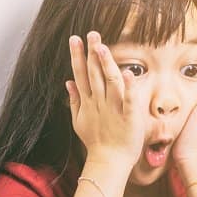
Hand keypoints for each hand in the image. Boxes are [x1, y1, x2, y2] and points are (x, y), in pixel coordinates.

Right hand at [66, 31, 144, 166]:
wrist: (109, 162)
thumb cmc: (96, 142)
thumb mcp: (79, 121)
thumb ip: (74, 100)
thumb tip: (67, 82)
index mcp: (88, 102)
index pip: (81, 74)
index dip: (78, 56)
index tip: (75, 39)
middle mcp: (99, 102)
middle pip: (94, 74)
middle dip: (91, 53)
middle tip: (91, 34)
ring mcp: (113, 109)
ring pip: (109, 82)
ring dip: (105, 65)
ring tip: (102, 47)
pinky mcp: (128, 117)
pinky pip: (129, 101)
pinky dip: (129, 88)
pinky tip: (129, 74)